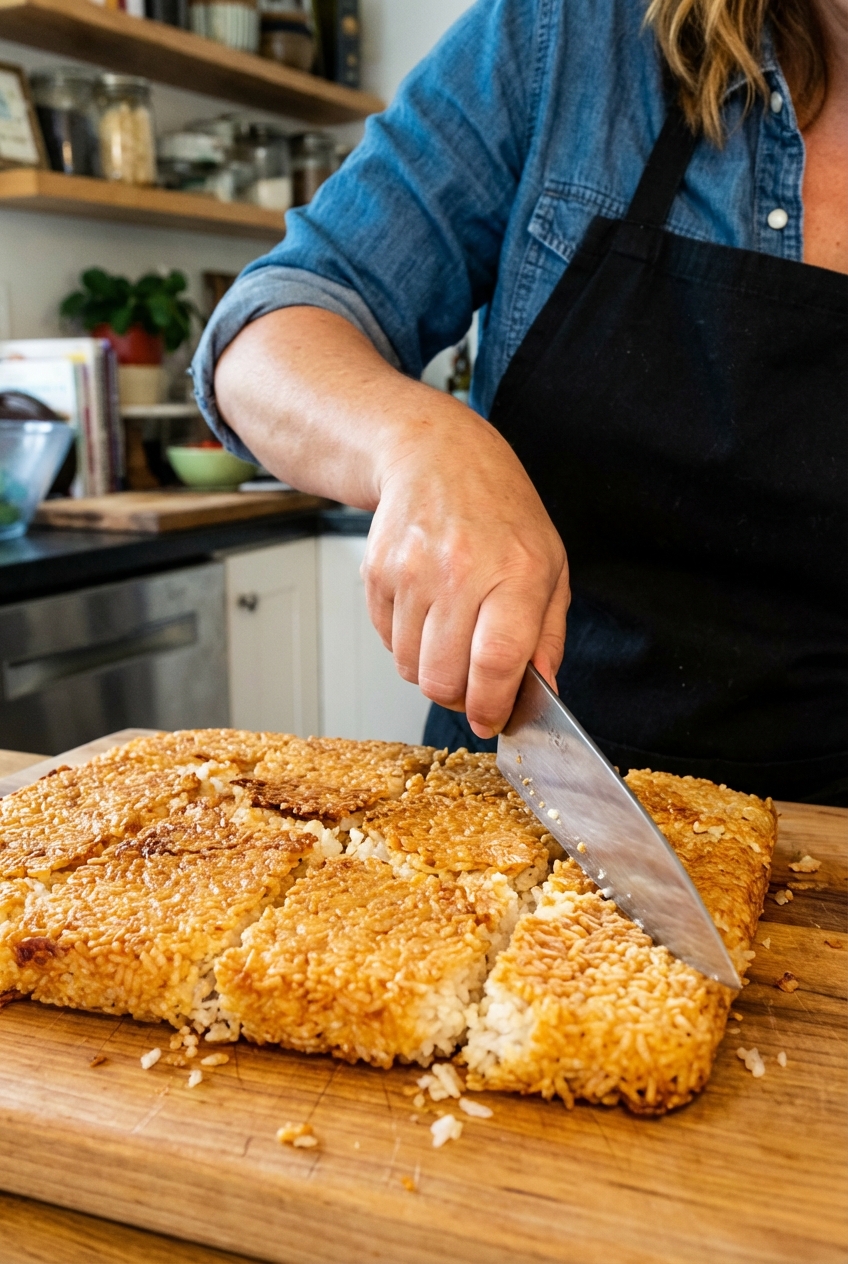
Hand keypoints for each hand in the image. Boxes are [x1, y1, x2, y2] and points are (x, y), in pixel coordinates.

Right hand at [214, 308, 568, 734]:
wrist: (435, 454)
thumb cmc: (500, 510)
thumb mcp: (550, 565)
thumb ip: (547, 635)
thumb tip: (541, 692)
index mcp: (517, 572)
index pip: (498, 662)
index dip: (492, 705)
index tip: (491, 720)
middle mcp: (462, 571)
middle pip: (445, 678)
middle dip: (459, 698)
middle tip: (473, 686)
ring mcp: (412, 572)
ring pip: (411, 668)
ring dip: (431, 670)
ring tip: (451, 637)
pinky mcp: (377, 574)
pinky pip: (387, 643)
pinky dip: (407, 644)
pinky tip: (427, 610)